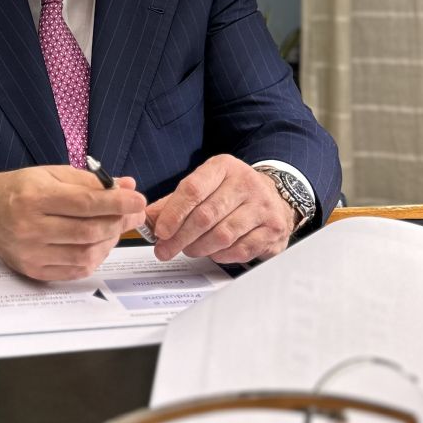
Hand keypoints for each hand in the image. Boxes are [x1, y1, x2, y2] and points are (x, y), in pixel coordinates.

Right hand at [0, 165, 147, 280]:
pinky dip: (95, 257)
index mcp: (35, 197)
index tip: (138, 199)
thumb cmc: (18, 190)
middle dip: (119, 222)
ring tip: (115, 227)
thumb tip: (125, 186)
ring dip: (110, 241)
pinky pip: (76, 270)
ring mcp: (31, 252)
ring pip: (86, 253)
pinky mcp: (33, 270)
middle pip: (89, 230)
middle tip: (134, 213)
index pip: (85, 202)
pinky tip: (98, 244)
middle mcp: (31, 227)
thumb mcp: (50, 174)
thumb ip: (89, 181)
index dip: (117, 202)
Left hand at [144, 154, 295, 263]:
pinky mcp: (272, 229)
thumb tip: (149, 219)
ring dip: (199, 248)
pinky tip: (212, 252)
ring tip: (188, 250)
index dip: (173, 213)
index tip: (161, 231)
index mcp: (224, 167)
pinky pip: (240, 249)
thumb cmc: (231, 192)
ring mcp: (262, 206)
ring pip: (222, 235)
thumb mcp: (205, 185)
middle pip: (206, 216)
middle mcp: (246, 183)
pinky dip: (220, 255)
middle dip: (180, 237)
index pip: (193, 189)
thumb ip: (175, 201)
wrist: (273, 196)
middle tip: (165, 250)